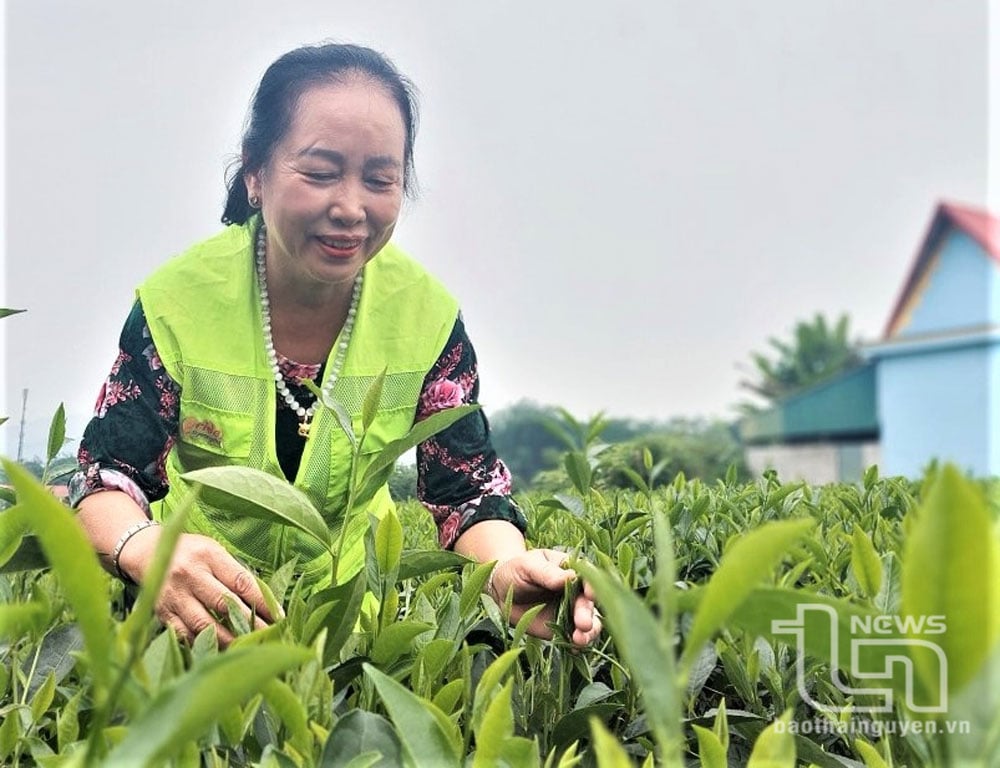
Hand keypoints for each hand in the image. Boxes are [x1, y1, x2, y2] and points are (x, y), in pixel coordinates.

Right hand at [118, 527, 273, 646]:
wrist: (146, 552)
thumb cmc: (191, 552)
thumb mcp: (214, 551)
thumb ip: (234, 573)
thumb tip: (263, 600)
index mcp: (208, 556)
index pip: (241, 581)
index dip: (262, 601)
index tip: (279, 617)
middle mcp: (190, 575)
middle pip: (224, 604)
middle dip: (249, 623)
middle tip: (268, 637)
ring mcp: (174, 596)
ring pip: (204, 624)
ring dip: (228, 639)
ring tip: (247, 649)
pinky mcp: (162, 613)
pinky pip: (185, 635)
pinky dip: (203, 644)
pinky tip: (219, 651)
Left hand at [489, 549, 601, 646]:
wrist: (501, 589)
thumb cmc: (516, 570)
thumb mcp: (528, 566)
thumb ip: (547, 573)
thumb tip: (570, 577)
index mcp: (572, 570)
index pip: (588, 577)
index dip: (592, 585)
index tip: (590, 595)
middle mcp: (576, 592)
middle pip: (589, 603)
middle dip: (587, 614)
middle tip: (583, 624)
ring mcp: (570, 612)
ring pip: (589, 623)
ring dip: (588, 632)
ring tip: (579, 640)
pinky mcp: (562, 629)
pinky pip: (574, 637)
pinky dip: (577, 644)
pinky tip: (574, 648)